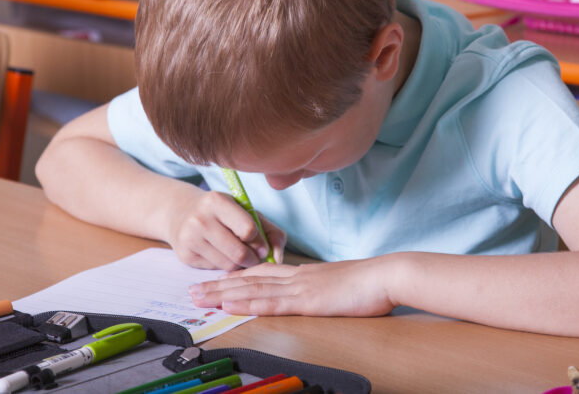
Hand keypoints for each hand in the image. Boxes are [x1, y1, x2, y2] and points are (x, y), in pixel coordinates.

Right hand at [168, 191, 286, 270]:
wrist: (181, 212)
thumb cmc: (223, 213)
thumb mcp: (246, 212)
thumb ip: (270, 231)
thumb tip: (278, 259)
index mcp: (217, 201)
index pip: (248, 230)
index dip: (259, 242)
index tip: (261, 245)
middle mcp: (200, 219)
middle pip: (239, 253)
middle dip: (253, 260)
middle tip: (254, 258)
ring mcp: (189, 238)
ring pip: (228, 265)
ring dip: (239, 265)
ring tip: (238, 254)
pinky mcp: (185, 255)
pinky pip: (215, 270)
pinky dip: (224, 266)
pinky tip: (221, 254)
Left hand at [188, 256, 397, 315]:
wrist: (386, 276)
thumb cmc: (369, 283)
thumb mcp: (339, 283)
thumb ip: (321, 287)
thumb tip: (313, 293)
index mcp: (303, 274)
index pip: (261, 274)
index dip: (236, 278)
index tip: (215, 281)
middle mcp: (295, 277)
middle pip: (249, 279)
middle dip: (218, 285)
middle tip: (192, 290)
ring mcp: (299, 288)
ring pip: (252, 289)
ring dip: (222, 293)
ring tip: (198, 297)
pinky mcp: (307, 301)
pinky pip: (271, 302)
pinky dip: (247, 302)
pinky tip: (229, 304)